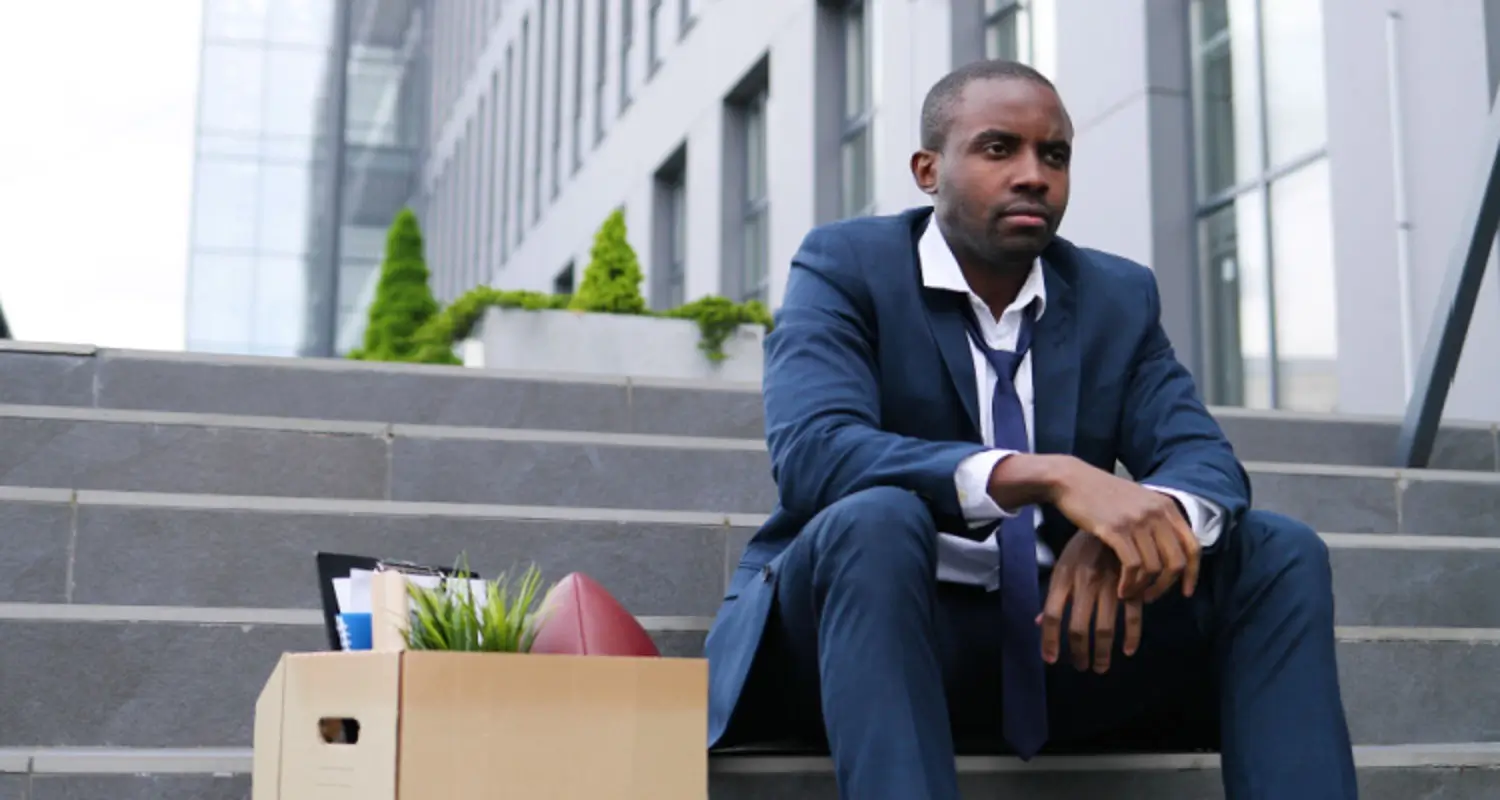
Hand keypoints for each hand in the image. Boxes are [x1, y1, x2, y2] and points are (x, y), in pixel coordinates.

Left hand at [1038, 532, 1141, 671]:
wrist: (1113, 513)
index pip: (1050, 615)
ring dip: (1102, 653)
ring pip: (1104, 627)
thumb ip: (1054, 594)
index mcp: (1064, 576)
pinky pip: (1133, 616)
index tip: (1051, 660)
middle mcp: (1084, 582)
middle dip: (1079, 653)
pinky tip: (1127, 651)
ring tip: (1100, 667)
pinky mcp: (1132, 583)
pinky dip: (1131, 637)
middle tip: (1081, 667)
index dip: (1049, 641)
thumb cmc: (1085, 545)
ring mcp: (1109, 583)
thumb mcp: (1064, 563)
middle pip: (1077, 627)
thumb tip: (1037, 623)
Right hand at [1046, 459, 1199, 601]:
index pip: (1193, 546)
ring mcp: (1137, 520)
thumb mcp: (1138, 500)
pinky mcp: (1116, 529)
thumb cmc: (1101, 493)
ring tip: (1131, 594)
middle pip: (1176, 562)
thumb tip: (1169, 550)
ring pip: (1154, 568)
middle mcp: (1156, 512)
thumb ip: (1156, 520)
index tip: (1185, 592)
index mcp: (1166, 506)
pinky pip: (1133, 566)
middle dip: (1165, 586)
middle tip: (1151, 597)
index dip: (1192, 574)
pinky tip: (1121, 590)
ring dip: (1143, 588)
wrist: (1072, 480)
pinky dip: (1129, 584)